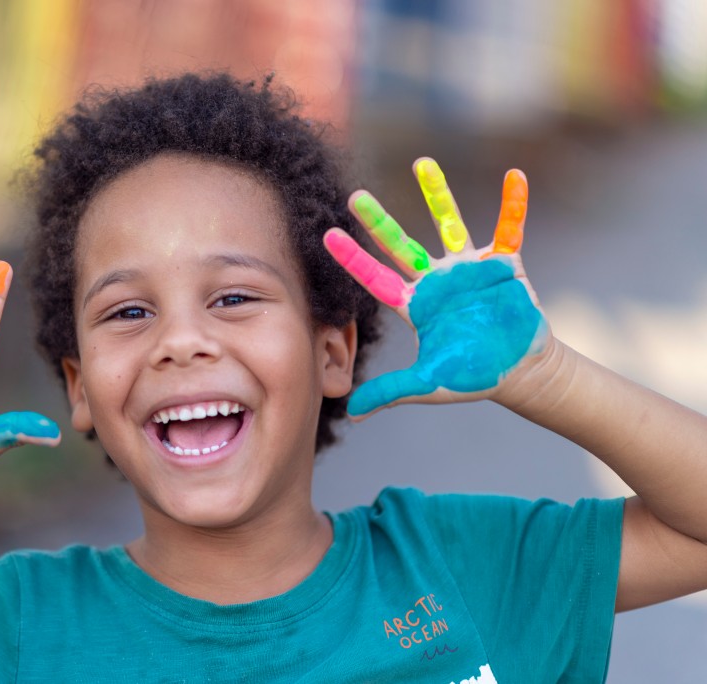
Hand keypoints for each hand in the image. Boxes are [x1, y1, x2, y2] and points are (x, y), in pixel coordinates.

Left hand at [325, 158, 549, 418]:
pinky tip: (515, 176)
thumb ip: (391, 391)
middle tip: (354, 195)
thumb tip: (353, 412)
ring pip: (449, 223)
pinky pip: (510, 227)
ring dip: (436, 195)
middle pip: (400, 244)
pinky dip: (514, 204)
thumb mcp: (429, 384)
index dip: (353, 259)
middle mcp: (436, 280)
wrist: (521, 372)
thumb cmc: (473, 376)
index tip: (326, 235)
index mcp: (415, 304)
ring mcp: (469, 268)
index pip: (375, 278)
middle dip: (378, 221)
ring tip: (422, 163)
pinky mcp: (505, 264)